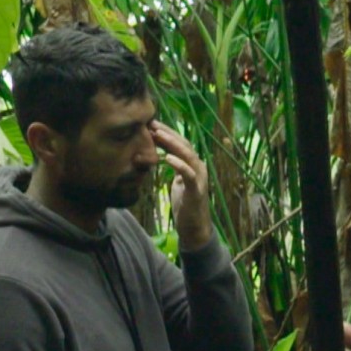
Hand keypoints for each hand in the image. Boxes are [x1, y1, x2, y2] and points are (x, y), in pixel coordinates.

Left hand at [151, 121, 212, 251]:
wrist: (194, 227)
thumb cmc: (185, 204)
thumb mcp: (178, 181)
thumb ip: (174, 167)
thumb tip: (159, 154)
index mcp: (193, 164)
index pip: (180, 143)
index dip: (167, 133)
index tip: (151, 124)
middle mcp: (198, 167)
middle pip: (184, 144)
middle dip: (168, 133)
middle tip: (152, 124)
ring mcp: (199, 178)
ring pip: (187, 155)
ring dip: (172, 143)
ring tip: (158, 134)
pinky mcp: (196, 190)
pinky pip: (188, 173)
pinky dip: (178, 164)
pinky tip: (167, 157)